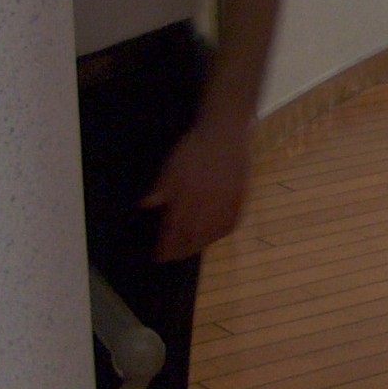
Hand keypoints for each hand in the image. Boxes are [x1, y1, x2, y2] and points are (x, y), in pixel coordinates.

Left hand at [141, 113, 252, 260]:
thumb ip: (162, 186)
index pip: (175, 228)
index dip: (166, 245)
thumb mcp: (172, 164)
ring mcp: (226, 201)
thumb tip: (147, 205)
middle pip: (194, 235)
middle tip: (172, 257)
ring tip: (190, 249)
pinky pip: (232, 222)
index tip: (159, 256)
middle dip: (181, 250)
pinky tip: (214, 235)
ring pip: (214, 232)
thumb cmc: (195, 147)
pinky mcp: (241, 197)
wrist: (226, 131)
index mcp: (189, 195)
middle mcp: (208, 202)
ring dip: (200, 245)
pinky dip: (221, 233)